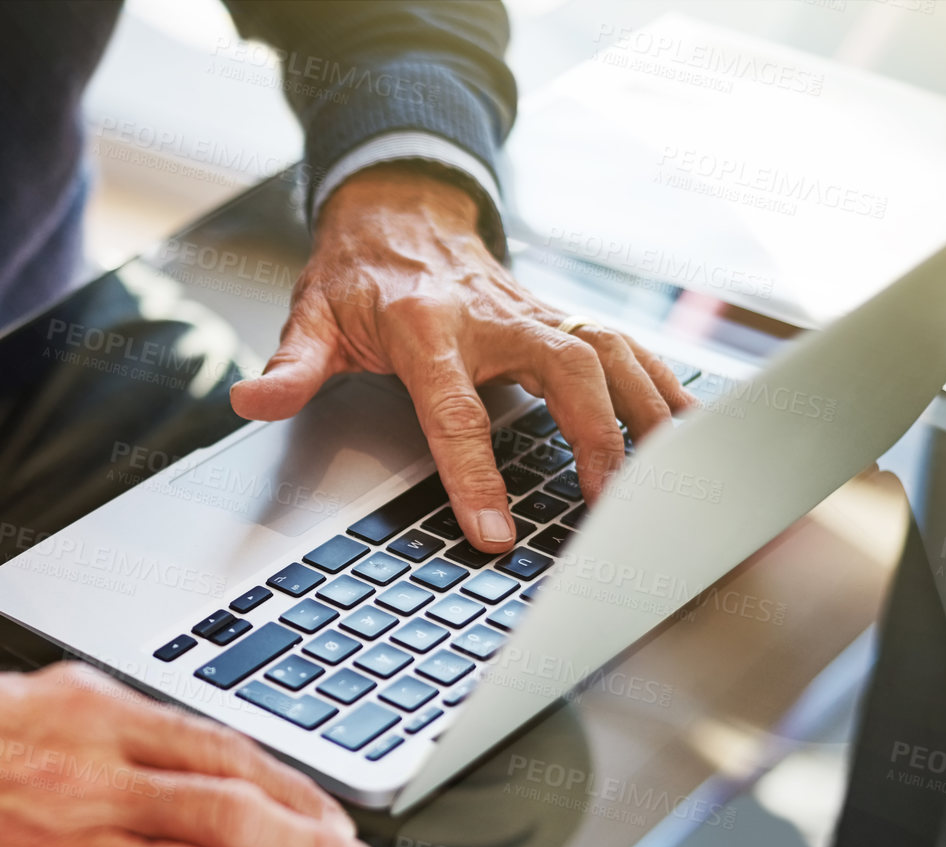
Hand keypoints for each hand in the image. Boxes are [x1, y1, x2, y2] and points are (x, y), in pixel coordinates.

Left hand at [230, 162, 696, 552]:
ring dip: (647, 415)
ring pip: (614, 353)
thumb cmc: (359, 277)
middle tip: (609, 507)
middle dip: (595, 437)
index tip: (495, 536)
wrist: (400, 211)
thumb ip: (291, 366)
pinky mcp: (570, 317)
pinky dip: (667, 391)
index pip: (455, 410)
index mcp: (426, 325)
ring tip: (670, 484)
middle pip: (566, 368)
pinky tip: (693, 437)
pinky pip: (632, 351)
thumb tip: (252, 401)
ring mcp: (540, 312)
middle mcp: (495, 314)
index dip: (475, 476)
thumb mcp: (311, 317)